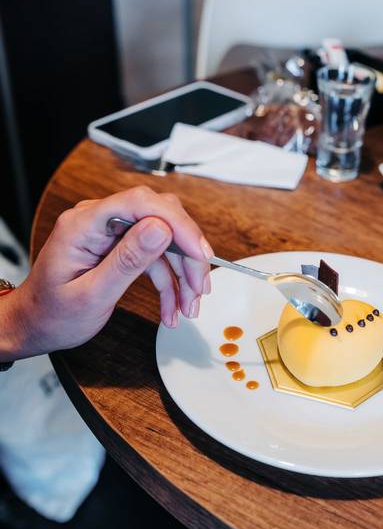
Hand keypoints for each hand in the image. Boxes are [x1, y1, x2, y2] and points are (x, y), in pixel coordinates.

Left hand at [1, 186, 212, 359]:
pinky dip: (170, 283)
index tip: (199, 253)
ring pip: (164, 241)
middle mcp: (99, 220)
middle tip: (200, 288)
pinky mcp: (119, 247)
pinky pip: (155, 258)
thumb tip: (160, 228)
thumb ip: (126, 260)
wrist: (36, 325)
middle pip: (160, 219)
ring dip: (183, 275)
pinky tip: (174, 308)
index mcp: (84, 224)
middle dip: (187, 254)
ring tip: (190, 307)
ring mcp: (111, 233)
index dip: (177, 224)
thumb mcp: (91, 294)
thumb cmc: (53, 314)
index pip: (140, 203)